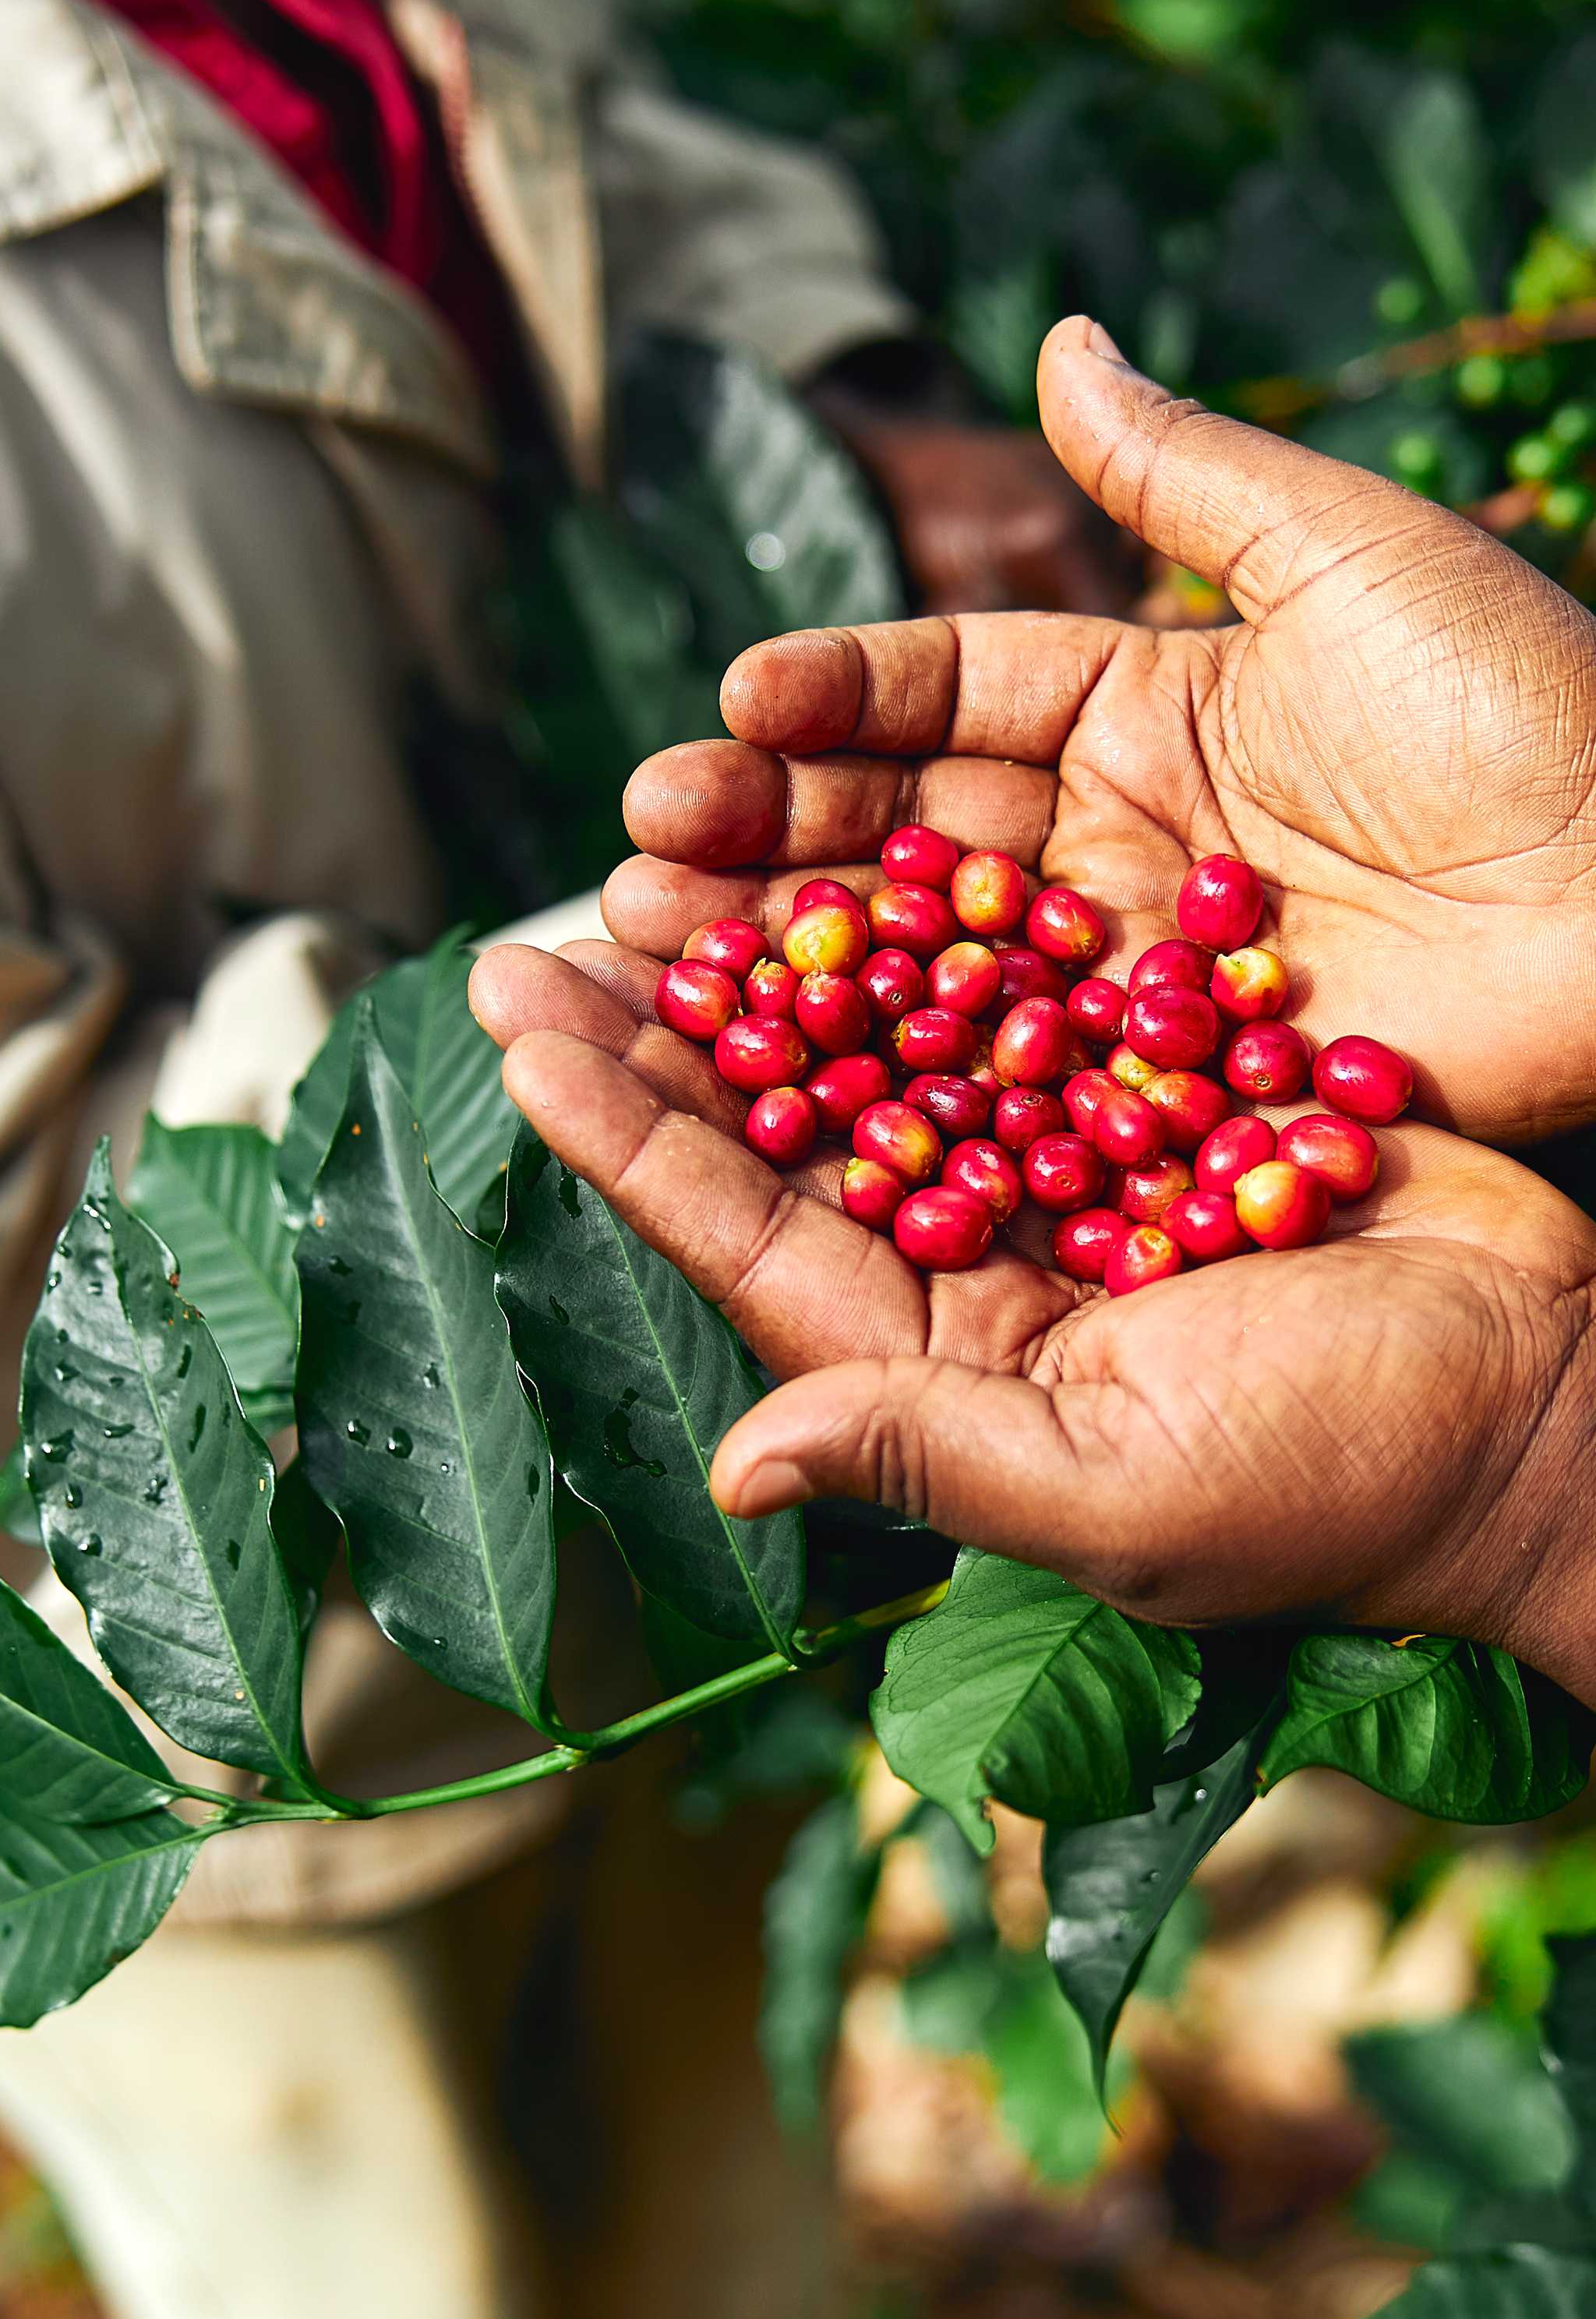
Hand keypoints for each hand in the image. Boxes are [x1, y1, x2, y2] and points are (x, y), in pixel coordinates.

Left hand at [468, 940, 1595, 1709]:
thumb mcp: (1121, 1493)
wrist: (1543, 1405)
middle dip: (675, 1025)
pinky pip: (1032, 992)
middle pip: (795, 1127)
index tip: (521, 1022)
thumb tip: (737, 1466)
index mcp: (942, 1365)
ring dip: (793, 947)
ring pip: (896, 1041)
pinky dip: (954, 916)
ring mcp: (1070, 1173)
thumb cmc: (1343, 1484)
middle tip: (560, 907)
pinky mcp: (1162, 1095)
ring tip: (684, 840)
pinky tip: (874, 825)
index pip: (748, 1238)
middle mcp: (982, 1265)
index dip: (630, 1134)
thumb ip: (928, 1456)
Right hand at [618, 317, 1595, 1146]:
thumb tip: (1056, 339)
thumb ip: (1182, 472)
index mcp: (1145, 707)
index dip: (836, 701)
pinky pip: (1016, 1092)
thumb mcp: (1342, 552)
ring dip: (792, 971)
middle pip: (905, 843)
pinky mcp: (1169, 1095)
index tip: (730, 703)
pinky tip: (789, 1091)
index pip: (950, 695)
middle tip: (638, 852)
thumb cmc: (1524, 697)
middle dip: (765, 842)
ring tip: (655, 955)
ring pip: (929, 975)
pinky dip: (907, 1094)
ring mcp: (1132, 979)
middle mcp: (1114, 846)